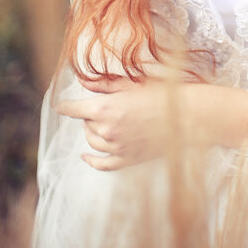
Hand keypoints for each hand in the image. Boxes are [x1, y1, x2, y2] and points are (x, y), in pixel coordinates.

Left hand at [55, 75, 179, 170]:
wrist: (186, 116)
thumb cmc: (162, 95)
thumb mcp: (131, 84)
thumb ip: (105, 85)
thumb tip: (84, 83)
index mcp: (105, 108)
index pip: (73, 109)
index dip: (66, 106)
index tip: (61, 106)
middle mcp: (106, 129)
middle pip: (85, 123)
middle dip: (90, 115)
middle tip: (105, 106)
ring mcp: (116, 147)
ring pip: (91, 141)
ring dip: (93, 131)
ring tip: (104, 123)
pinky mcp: (127, 160)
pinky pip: (102, 164)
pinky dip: (91, 160)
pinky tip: (85, 156)